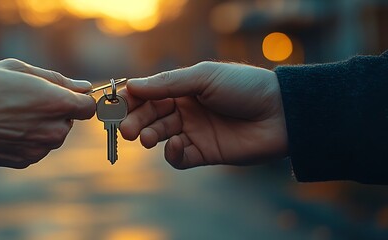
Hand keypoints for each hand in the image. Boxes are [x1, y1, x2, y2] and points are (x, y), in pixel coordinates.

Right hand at [0, 59, 95, 168]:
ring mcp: (39, 149)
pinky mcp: (24, 161)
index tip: (68, 96)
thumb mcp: (21, 70)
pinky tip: (5, 129)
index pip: (88, 107)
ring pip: (52, 137)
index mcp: (56, 103)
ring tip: (11, 114)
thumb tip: (83, 87)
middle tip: (27, 101)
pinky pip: (36, 149)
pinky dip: (27, 140)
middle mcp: (52, 130)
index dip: (79, 100)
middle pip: (69, 122)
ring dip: (41, 127)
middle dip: (56, 112)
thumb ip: (57, 80)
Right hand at [119, 62, 287, 168]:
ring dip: (147, 135)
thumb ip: (167, 83)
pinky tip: (176, 144)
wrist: (280, 114)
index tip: (113, 104)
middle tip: (125, 129)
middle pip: (149, 116)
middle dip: (134, 121)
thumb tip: (131, 85)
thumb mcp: (203, 76)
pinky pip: (179, 157)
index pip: (149, 93)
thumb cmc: (244, 87)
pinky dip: (172, 153)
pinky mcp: (204, 153)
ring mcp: (194, 131)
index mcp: (183, 88)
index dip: (130, 99)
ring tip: (143, 137)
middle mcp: (185, 109)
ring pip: (159, 135)